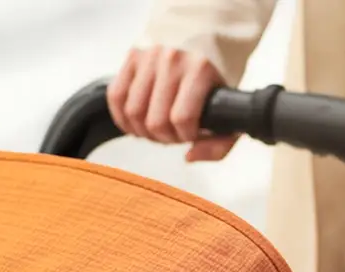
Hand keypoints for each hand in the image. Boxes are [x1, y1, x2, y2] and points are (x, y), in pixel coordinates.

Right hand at [107, 46, 239, 162]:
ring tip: (156, 127)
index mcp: (200, 70)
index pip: (182, 119)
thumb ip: (220, 145)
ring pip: (132, 112)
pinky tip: (136, 121)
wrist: (202, 41)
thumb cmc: (213, 84)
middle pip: (154, 121)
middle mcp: (172, 59)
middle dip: (164, 137)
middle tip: (172, 132)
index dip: (184, 136)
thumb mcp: (228, 113)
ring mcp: (149, 56)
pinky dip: (123, 117)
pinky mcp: (132, 56)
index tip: (190, 133)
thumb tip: (188, 156)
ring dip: (143, 130)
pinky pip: (116, 97)